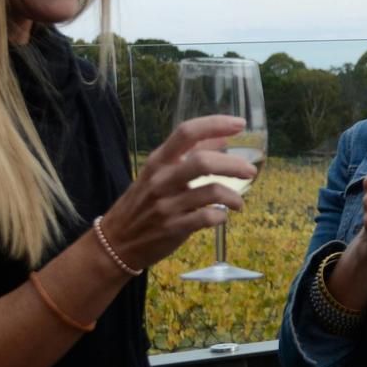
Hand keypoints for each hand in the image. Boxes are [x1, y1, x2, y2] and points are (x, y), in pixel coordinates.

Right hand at [97, 116, 258, 270]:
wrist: (116, 242)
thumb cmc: (142, 203)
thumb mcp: (158, 173)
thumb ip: (188, 154)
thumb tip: (221, 137)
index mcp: (158, 161)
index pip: (187, 133)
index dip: (215, 124)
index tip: (240, 124)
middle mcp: (161, 180)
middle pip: (203, 162)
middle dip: (233, 165)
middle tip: (250, 171)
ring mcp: (167, 205)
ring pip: (211, 192)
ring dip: (233, 196)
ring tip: (239, 202)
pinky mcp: (173, 228)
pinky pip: (207, 218)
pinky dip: (221, 216)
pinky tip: (222, 216)